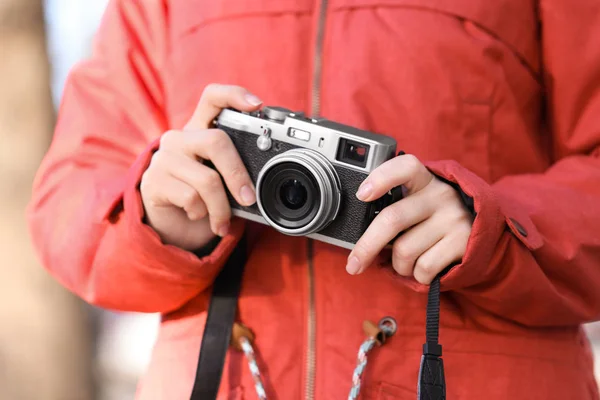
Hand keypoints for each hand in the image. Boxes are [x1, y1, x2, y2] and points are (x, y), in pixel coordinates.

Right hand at [140, 84, 262, 250]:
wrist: (171, 221)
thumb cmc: (203, 194)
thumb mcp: (221, 176)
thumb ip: (238, 168)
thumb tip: (266, 180)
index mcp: (200, 129)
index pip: (213, 97)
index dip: (234, 95)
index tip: (257, 105)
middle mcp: (180, 137)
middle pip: (217, 142)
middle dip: (237, 175)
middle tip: (249, 198)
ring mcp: (165, 158)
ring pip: (207, 179)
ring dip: (221, 208)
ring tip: (223, 220)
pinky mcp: (153, 181)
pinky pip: (191, 198)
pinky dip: (202, 214)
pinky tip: (197, 215)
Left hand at [346, 154, 473, 283]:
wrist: (484, 232)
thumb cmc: (434, 219)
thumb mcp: (419, 202)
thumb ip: (396, 206)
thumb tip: (358, 232)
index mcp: (424, 180)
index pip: (404, 167)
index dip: (381, 178)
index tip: (362, 195)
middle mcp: (440, 195)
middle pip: (392, 219)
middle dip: (366, 247)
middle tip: (353, 264)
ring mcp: (453, 218)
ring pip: (404, 251)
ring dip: (398, 265)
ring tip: (407, 261)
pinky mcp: (462, 242)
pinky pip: (423, 268)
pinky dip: (417, 275)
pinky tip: (424, 267)